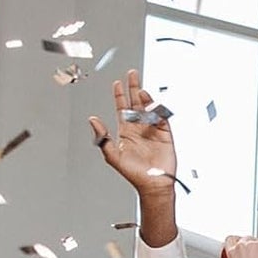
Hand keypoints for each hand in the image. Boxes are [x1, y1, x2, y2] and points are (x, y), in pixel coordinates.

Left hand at [88, 70, 176, 196]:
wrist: (153, 184)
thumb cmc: (133, 173)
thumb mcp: (112, 155)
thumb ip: (102, 137)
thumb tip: (93, 120)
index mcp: (126, 131)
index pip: (122, 109)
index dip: (119, 95)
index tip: (117, 83)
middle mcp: (139, 128)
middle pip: (135, 103)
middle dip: (133, 88)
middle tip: (131, 74)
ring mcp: (152, 130)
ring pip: (148, 108)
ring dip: (143, 96)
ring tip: (139, 86)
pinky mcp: (165, 134)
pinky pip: (161, 117)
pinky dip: (156, 108)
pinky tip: (149, 101)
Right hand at [223, 235, 257, 257]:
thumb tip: (244, 255)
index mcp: (231, 252)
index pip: (230, 239)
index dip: (236, 243)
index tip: (240, 246)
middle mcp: (240, 245)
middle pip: (244, 238)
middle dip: (248, 245)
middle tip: (253, 255)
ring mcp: (252, 244)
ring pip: (254, 240)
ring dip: (257, 247)